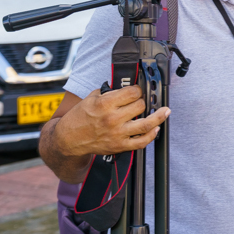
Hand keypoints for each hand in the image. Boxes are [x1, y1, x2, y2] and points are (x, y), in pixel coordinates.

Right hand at [54, 86, 168, 157]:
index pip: (132, 92)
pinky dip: (152, 135)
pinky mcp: (119, 146)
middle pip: (140, 106)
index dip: (137, 90)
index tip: (138, 90)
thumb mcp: (91, 98)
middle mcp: (112, 118)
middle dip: (143, 101)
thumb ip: (109, 92)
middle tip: (142, 101)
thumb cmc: (79, 118)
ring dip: (159, 116)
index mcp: (104, 104)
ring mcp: (117, 133)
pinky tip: (156, 128)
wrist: (68, 139)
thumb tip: (127, 87)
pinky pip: (141, 142)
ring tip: (166, 111)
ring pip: (146, 124)